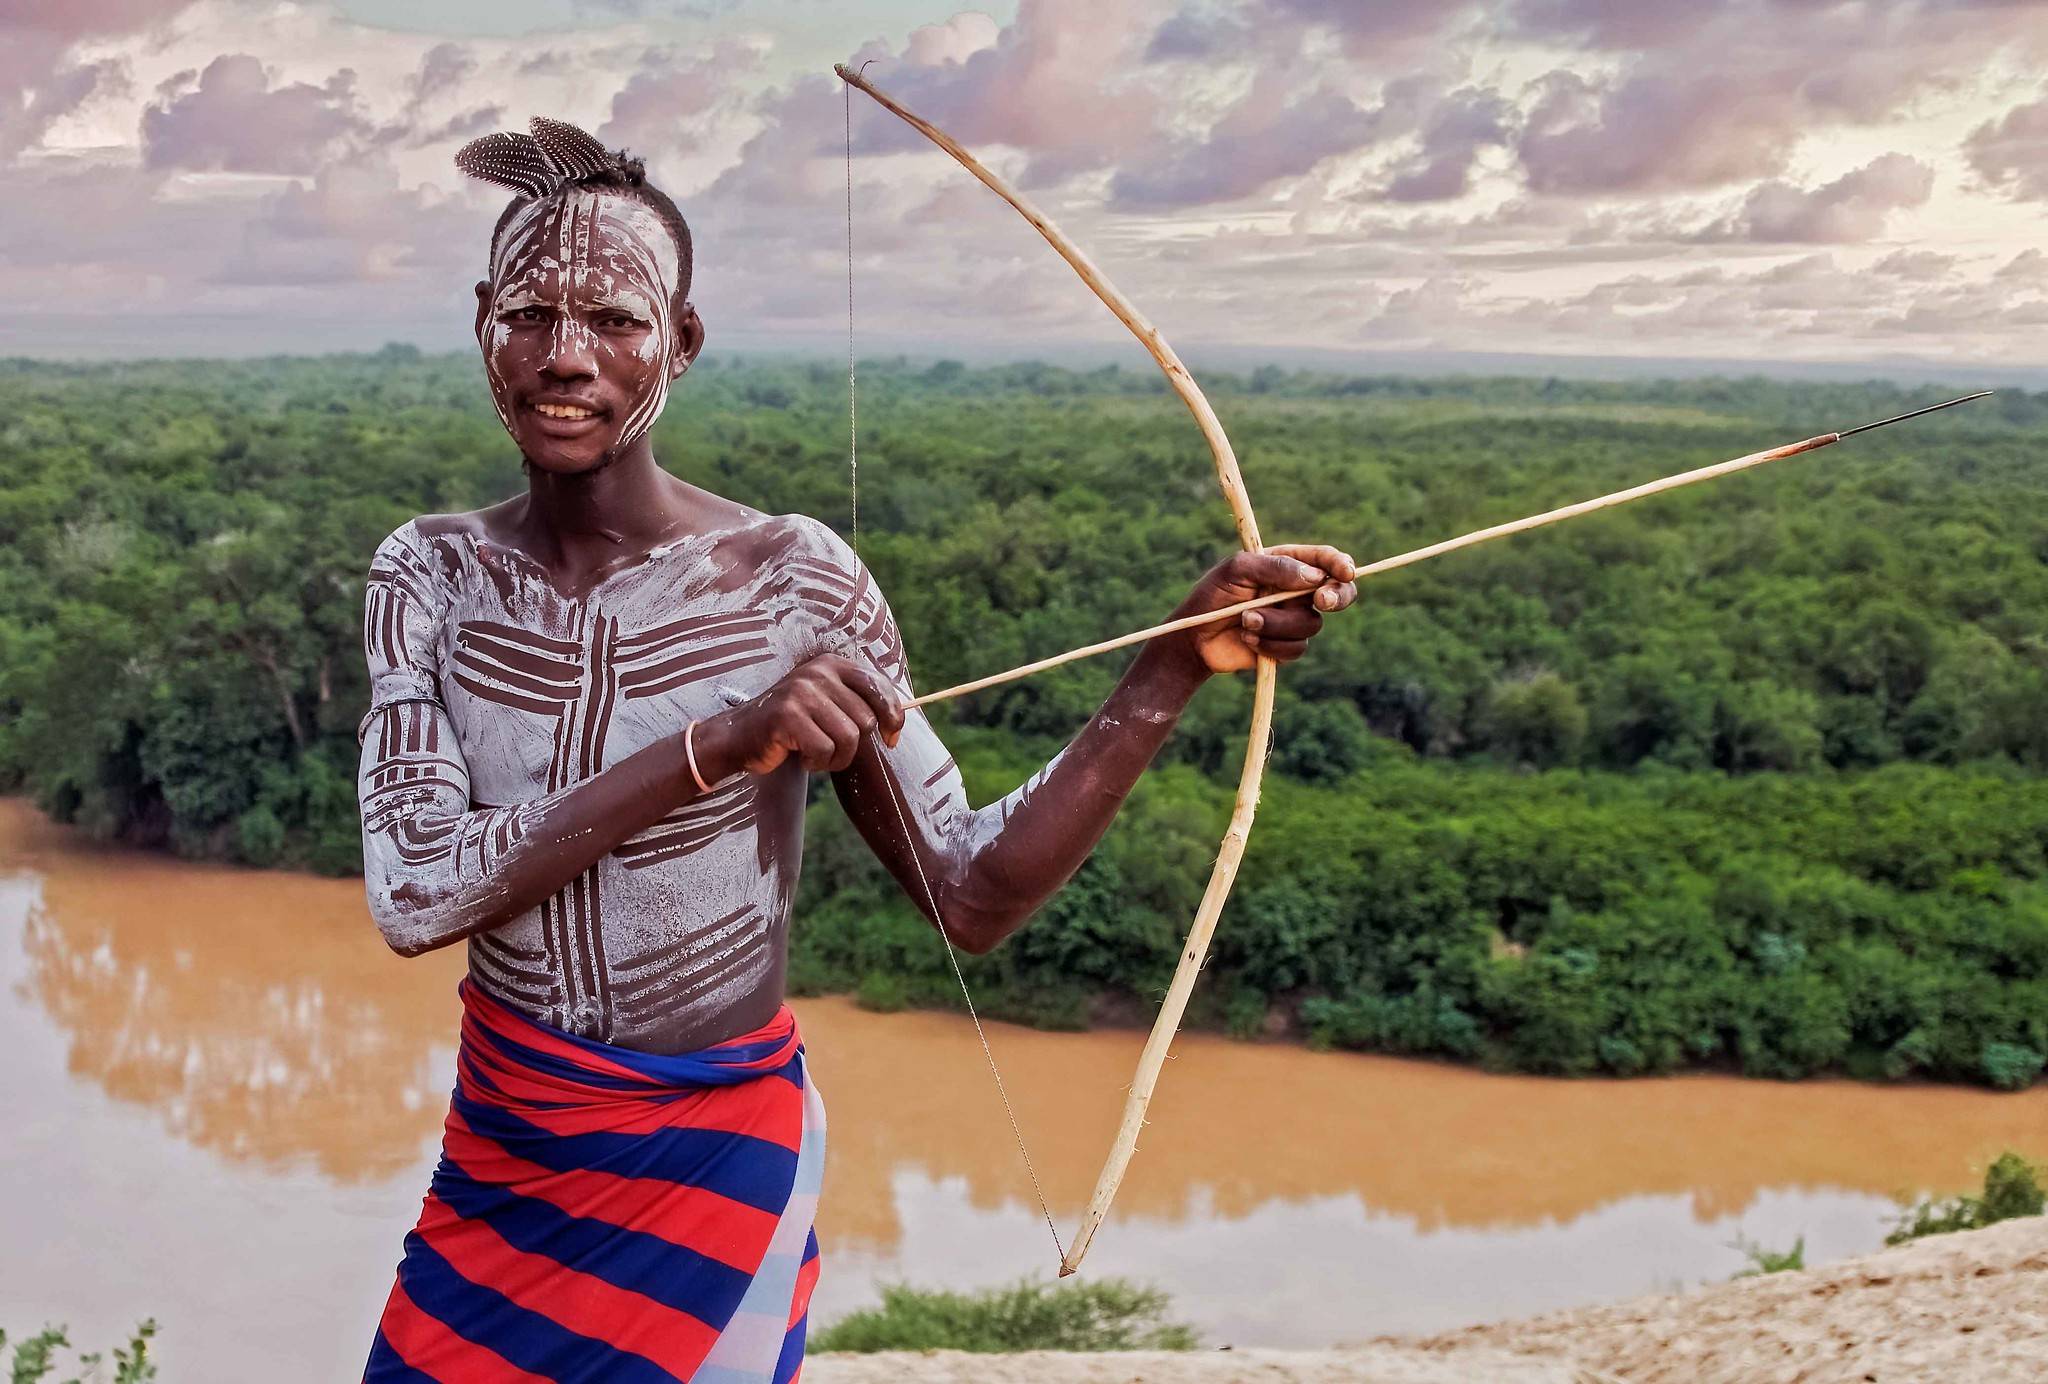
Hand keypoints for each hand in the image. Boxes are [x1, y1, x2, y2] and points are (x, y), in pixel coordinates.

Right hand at [723, 655, 905, 774]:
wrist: (741, 737)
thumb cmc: (793, 726)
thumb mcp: (828, 705)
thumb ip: (859, 705)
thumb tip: (898, 725)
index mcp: (831, 664)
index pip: (879, 687)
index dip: (893, 716)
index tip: (891, 739)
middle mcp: (818, 672)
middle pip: (866, 721)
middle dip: (853, 747)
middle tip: (829, 749)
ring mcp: (801, 691)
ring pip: (849, 738)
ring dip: (836, 758)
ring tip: (815, 754)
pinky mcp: (788, 715)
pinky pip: (824, 750)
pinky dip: (817, 763)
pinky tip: (801, 757)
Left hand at [1170, 545, 1357, 674]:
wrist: (1193, 638)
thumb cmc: (1212, 596)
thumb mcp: (1236, 570)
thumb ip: (1274, 567)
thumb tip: (1313, 576)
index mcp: (1287, 564)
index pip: (1324, 560)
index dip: (1340, 565)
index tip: (1344, 572)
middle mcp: (1295, 592)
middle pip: (1338, 593)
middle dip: (1337, 597)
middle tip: (1322, 601)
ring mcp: (1292, 620)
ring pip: (1310, 624)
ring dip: (1276, 623)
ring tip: (1245, 620)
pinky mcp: (1285, 646)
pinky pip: (1295, 648)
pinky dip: (1270, 644)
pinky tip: (1247, 638)